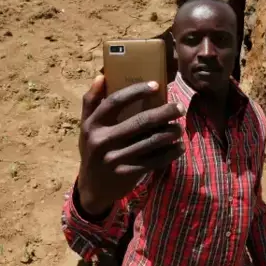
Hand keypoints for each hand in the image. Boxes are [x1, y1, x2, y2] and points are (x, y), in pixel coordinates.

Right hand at [76, 76, 185, 216]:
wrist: (92, 189)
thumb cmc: (92, 150)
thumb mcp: (86, 128)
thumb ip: (91, 102)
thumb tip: (101, 76)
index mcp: (92, 125)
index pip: (115, 101)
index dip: (136, 91)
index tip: (156, 85)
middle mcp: (102, 141)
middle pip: (139, 121)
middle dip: (163, 113)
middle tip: (178, 107)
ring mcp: (115, 159)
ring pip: (150, 142)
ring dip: (169, 133)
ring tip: (180, 127)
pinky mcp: (127, 173)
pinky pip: (153, 161)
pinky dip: (169, 153)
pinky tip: (179, 147)